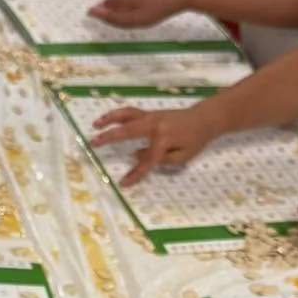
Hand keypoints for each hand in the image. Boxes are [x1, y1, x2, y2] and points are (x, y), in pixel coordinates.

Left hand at [87, 0, 187, 30]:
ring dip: (114, 14)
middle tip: (94, 10)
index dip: (100, 14)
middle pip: (118, 21)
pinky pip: (132, 15)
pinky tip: (122, 5)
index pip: (113, 18)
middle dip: (106, 16)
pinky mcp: (152, 13)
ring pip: (125, 19)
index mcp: (134, 20)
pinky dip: (123, 11)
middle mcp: (139, 22)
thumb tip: (105, 4)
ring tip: (105, 8)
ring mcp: (147, 19)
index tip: (89, 10)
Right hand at [88, 101, 214, 184]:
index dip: (135, 173)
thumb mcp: (182, 157)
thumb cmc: (195, 140)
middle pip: (128, 131)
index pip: (146, 159)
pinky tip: (106, 119)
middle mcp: (154, 125)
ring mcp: (151, 117)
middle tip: (93, 143)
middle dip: (109, 137)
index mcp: (163, 139)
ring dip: (109, 119)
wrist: (204, 119)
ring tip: (95, 125)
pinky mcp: (150, 114)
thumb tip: (136, 155)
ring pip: (126, 116)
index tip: (123, 183)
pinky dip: (117, 115)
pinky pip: (130, 113)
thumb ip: (159, 159)